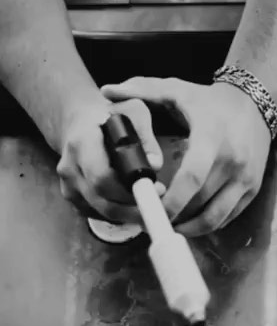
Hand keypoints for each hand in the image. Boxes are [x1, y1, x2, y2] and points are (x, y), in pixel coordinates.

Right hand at [56, 98, 162, 221]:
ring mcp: (67, 184)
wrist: (78, 120)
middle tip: (159, 202)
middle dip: (133, 207)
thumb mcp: (133, 112)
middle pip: (102, 200)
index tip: (155, 189)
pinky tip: (134, 205)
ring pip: (100, 211)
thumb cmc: (110, 114)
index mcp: (82, 142)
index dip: (128, 189)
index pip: (101, 176)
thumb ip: (146, 136)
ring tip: (151, 204)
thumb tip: (155, 165)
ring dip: (128, 214)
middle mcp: (70, 166)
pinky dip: (117, 214)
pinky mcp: (71, 197)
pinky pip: (96, 214)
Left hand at [101, 76, 271, 236]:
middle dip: (173, 218)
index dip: (171, 200)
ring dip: (189, 228)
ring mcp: (246, 177)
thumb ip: (142, 89)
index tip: (149, 210)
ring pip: (214, 217)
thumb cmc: (209, 100)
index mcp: (212, 138)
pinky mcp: (253, 188)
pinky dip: (206, 225)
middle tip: (148, 222)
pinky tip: (188, 221)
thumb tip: (106, 90)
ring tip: (166, 226)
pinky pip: (227, 217)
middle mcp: (233, 161)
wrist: (254, 103)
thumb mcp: (177, 90)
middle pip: (200, 203)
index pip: (192, 177)